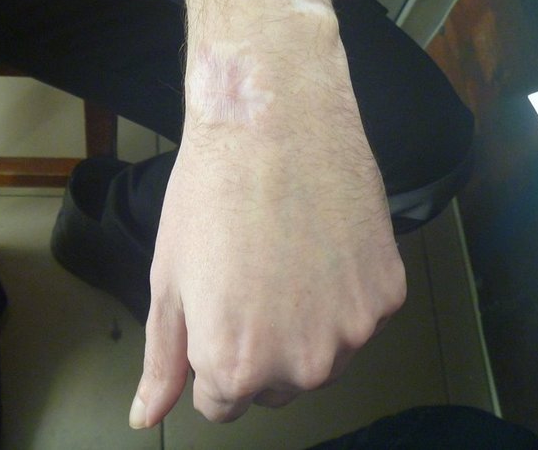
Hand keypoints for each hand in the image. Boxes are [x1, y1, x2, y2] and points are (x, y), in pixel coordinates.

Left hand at [129, 44, 406, 426]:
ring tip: (287, 260)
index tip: (217, 316)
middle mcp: (301, 363)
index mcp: (236, 365)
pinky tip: (322, 248)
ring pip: (323, 355)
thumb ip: (163, 360)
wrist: (275, 123)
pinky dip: (344, 294)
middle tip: (251, 280)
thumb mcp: (169, 279)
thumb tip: (149, 414)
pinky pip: (360, 316)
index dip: (213, 357)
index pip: (223, 402)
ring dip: (306, 326)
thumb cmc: (212, 193)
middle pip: (276, 384)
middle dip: (259, 347)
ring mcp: (353, 331)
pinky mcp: (388, 295)